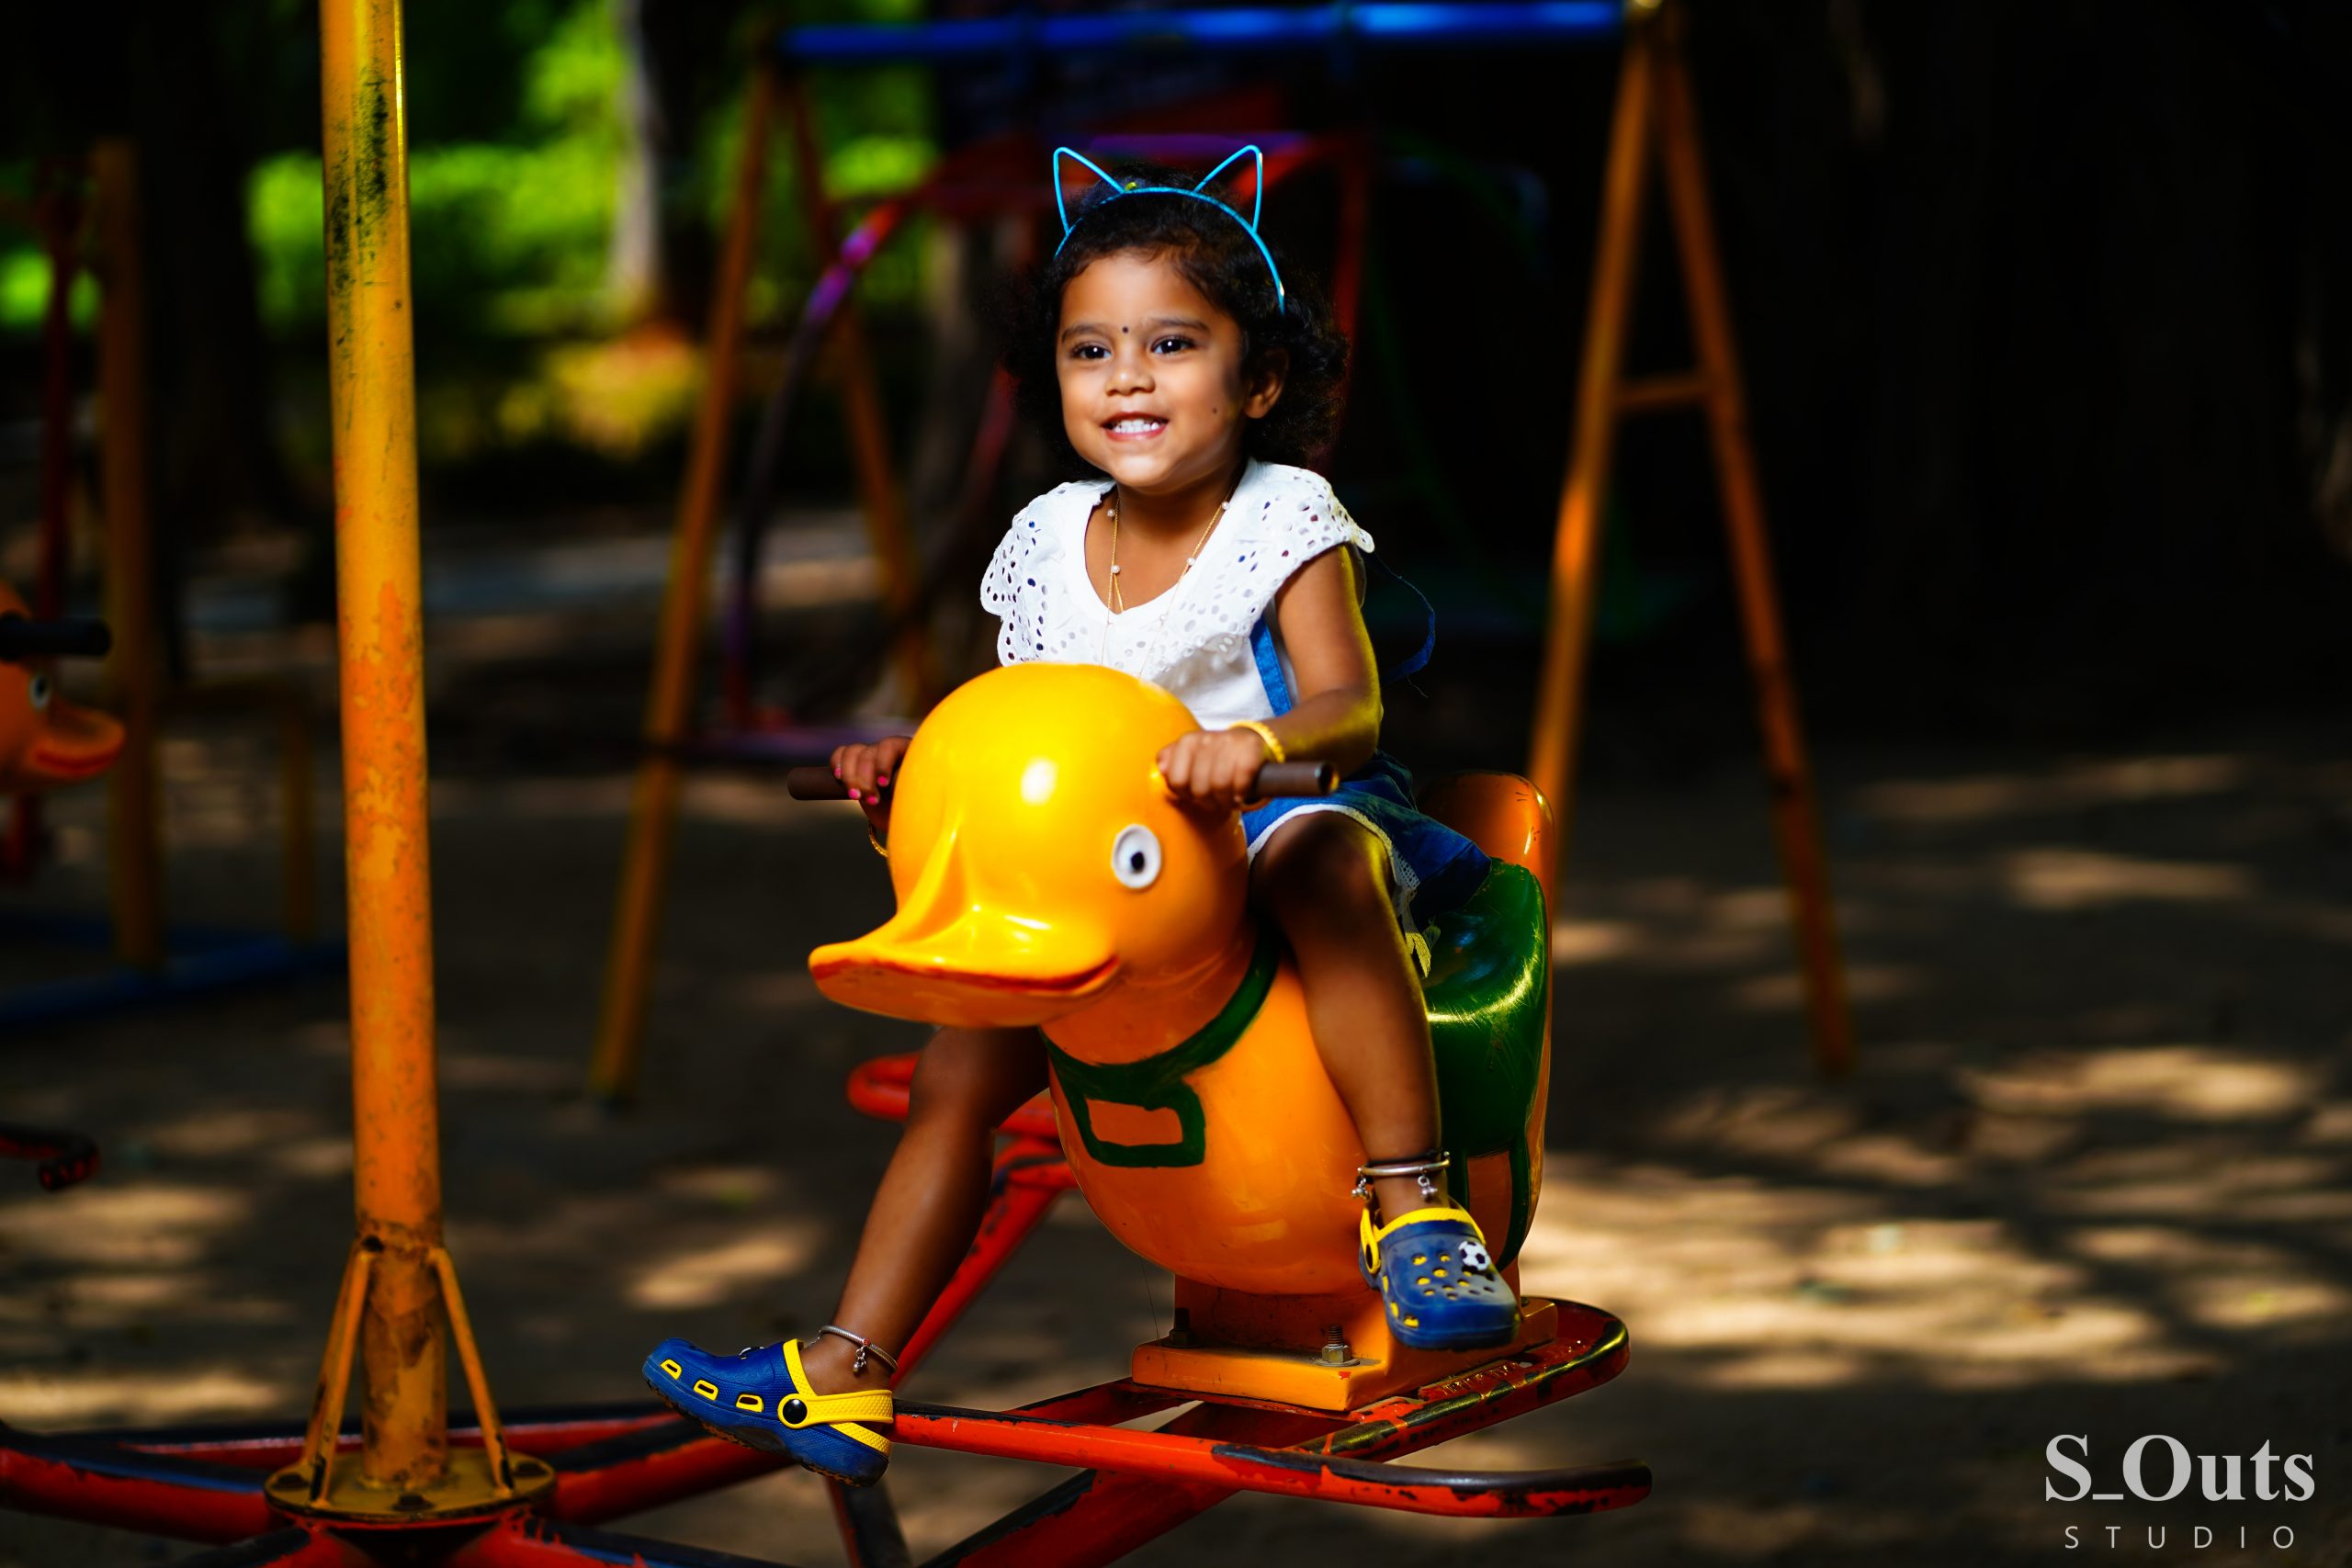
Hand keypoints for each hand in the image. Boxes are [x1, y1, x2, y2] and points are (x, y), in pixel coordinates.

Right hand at [831, 736, 910, 836]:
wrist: (905, 820)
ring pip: (852, 752)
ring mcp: (871, 756)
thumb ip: (906, 783)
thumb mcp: (917, 796)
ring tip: (856, 796)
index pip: (889, 746)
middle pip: (867, 753)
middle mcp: (889, 750)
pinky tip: (839, 779)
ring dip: (850, 776)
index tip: (883, 785)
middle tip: (872, 801)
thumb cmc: (916, 808)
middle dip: (865, 779)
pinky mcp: (856, 766)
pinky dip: (837, 764)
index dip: (882, 764)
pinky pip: (841, 754)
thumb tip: (893, 781)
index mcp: (908, 750)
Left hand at [1156, 726, 1275, 812]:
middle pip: (1199, 788)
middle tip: (1214, 801)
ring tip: (1227, 801)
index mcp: (1187, 742)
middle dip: (1207, 802)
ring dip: (1225, 801)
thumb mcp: (1188, 757)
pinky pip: (1241, 780)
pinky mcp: (1250, 748)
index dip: (1185, 794)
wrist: (1247, 742)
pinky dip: (1241, 793)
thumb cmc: (1214, 757)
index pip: (1177, 780)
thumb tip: (1161, 768)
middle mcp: (1207, 739)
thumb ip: (1170, 762)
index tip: (1193, 794)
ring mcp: (1229, 742)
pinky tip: (1240, 795)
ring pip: (1220, 785)